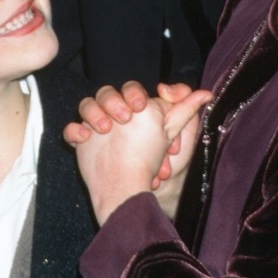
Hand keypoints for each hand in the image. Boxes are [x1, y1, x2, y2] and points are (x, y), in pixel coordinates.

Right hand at [64, 81, 200, 189]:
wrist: (129, 189)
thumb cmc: (153, 160)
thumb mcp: (172, 134)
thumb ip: (185, 110)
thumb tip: (207, 93)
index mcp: (135, 109)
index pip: (131, 89)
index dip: (134, 94)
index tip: (139, 106)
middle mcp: (115, 114)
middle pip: (107, 92)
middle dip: (113, 101)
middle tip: (123, 118)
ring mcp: (97, 126)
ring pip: (87, 104)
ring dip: (94, 112)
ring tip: (104, 129)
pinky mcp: (82, 140)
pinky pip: (71, 128)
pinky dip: (74, 130)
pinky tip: (83, 138)